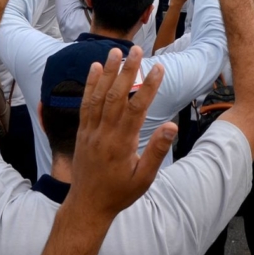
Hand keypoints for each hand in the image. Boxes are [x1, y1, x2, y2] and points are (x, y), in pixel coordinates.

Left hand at [66, 46, 174, 220]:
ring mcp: (91, 130)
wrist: (88, 205)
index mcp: (122, 143)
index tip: (158, 68)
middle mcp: (104, 133)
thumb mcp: (144, 178)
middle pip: (116, 96)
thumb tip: (171, 127)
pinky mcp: (82, 131)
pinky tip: (94, 68)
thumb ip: (156, 151)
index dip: (148, 86)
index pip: (137, 108)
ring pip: (99, 96)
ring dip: (107, 72)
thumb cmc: (119, 192)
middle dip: (127, 71)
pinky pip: (85, 104)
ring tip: (114, 51)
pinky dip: (90, 85)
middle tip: (136, 50)